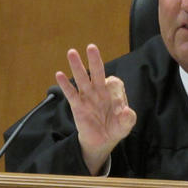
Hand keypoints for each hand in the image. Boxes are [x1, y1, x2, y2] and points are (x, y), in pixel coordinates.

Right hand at [55, 44, 136, 174]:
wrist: (103, 141)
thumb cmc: (116, 128)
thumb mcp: (126, 125)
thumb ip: (128, 118)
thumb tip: (126, 111)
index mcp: (114, 91)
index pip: (114, 84)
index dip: (117, 94)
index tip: (119, 110)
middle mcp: (100, 90)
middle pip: (98, 72)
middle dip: (95, 60)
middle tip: (91, 47)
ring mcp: (88, 96)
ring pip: (82, 78)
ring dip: (77, 66)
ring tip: (71, 52)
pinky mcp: (78, 105)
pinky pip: (71, 93)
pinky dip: (65, 84)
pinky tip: (59, 74)